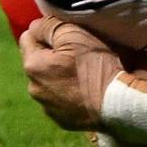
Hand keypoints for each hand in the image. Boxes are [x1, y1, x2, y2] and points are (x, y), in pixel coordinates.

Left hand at [20, 15, 127, 131]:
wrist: (118, 104)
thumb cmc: (95, 66)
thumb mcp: (73, 34)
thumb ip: (48, 26)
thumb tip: (36, 26)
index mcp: (32, 66)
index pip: (27, 37)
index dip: (46, 32)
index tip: (65, 35)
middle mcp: (33, 89)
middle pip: (37, 62)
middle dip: (51, 55)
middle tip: (75, 53)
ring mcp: (47, 108)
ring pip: (48, 82)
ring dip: (59, 75)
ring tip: (81, 73)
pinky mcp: (62, 121)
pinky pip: (59, 99)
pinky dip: (68, 93)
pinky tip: (84, 90)